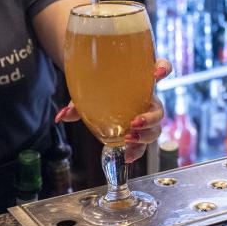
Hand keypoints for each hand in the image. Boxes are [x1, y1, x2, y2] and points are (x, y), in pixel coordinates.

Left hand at [56, 59, 172, 163]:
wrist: (96, 96)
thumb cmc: (97, 89)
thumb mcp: (87, 93)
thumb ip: (77, 103)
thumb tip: (62, 116)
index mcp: (141, 82)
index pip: (161, 68)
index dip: (164, 69)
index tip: (159, 72)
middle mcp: (147, 100)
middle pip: (159, 109)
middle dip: (151, 118)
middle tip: (134, 123)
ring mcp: (145, 117)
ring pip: (155, 128)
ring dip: (145, 136)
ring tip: (129, 139)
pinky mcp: (138, 133)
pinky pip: (143, 143)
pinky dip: (136, 151)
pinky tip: (126, 157)